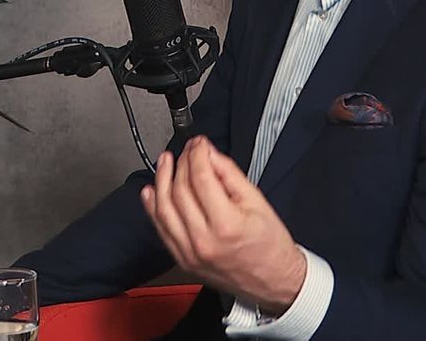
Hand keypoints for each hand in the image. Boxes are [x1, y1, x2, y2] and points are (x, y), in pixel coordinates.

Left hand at [141, 136, 306, 314]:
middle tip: (188, 150)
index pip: (201, 179)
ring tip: (165, 162)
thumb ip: (230, 174)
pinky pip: (161, 230)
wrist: (274, 282)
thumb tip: (209, 154)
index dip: (197, 154)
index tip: (199, 143)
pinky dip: (153, 208)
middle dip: (182, 163)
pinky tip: (151, 191)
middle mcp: (203, 241)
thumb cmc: (270, 246)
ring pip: (164, 209)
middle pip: (180, 191)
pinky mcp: (183, 260)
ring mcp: (189, 253)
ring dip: (162, 181)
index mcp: (226, 225)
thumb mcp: (258, 202)